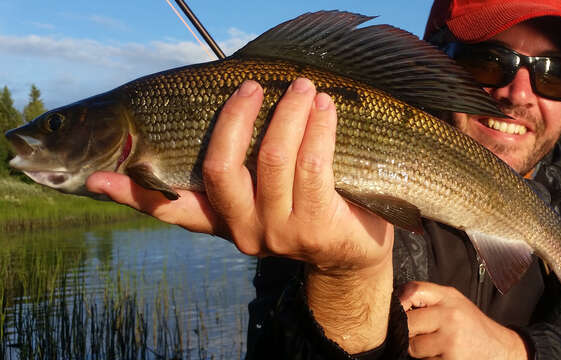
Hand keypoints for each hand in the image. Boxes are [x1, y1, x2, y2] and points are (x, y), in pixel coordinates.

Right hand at [87, 78, 394, 351]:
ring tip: (302, 87)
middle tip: (252, 86)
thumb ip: (243, 170)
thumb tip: (233, 114)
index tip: (97, 178)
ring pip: (272, 160)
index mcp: (224, 221)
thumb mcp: (267, 194)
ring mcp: (278, 233)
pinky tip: (326, 109)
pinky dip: (318, 129)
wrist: (351, 253)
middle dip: (236, 118)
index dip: (133, 194)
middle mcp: (243, 230)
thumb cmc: (309, 208)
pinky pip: (312, 166)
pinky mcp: (315, 228)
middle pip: (221, 167)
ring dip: (287, 114)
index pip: (171, 209)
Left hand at [398, 281, 527, 359]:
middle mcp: (450, 317)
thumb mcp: (454, 302)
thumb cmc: (473, 326)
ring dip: (418, 350)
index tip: (399, 310)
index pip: (412, 290)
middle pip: (407, 323)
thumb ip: (429, 298)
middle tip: (420, 333)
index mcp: (449, 298)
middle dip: (409, 331)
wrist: (500, 350)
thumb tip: (397, 302)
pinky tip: (443, 355)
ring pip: (413, 347)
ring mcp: (451, 341)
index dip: (400, 302)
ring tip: (435, 345)